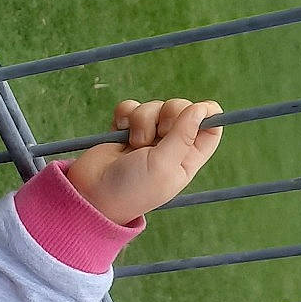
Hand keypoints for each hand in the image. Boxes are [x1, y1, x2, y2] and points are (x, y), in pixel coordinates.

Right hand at [66, 97, 222, 224]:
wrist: (91, 195)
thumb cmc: (131, 188)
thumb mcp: (163, 165)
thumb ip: (183, 135)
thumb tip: (204, 108)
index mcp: (187, 158)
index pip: (209, 128)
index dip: (205, 115)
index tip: (195, 111)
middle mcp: (170, 146)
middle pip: (181, 109)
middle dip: (168, 113)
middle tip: (158, 133)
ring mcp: (146, 137)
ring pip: (154, 107)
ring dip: (142, 119)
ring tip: (133, 143)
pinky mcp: (124, 129)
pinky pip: (130, 107)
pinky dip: (124, 114)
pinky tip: (119, 131)